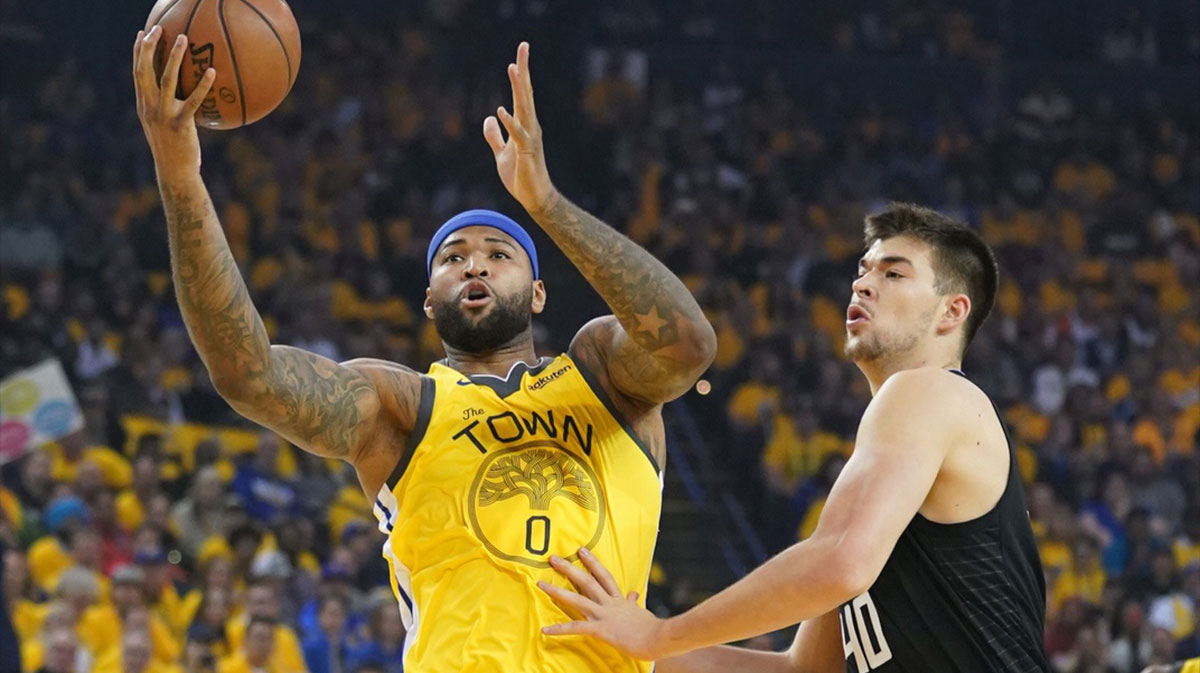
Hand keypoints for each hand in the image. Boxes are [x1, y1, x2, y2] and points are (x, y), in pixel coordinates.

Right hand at [133, 26, 215, 180]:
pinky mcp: (180, 125)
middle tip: (158, 27)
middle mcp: (149, 108)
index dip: (138, 52)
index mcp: (144, 106)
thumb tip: (178, 91)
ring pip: (165, 80)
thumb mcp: (163, 124)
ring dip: (173, 57)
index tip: (142, 33)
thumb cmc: (174, 148)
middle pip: (144, 71)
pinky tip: (213, 72)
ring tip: (182, 38)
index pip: (137, 73)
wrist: (175, 172)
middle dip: (149, 47)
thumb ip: (165, 106)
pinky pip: (192, 101)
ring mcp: (163, 116)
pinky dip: (202, 86)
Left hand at [484, 42, 556, 213]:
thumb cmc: (521, 176)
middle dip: (523, 70)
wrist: (534, 198)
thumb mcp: (501, 153)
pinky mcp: (526, 152)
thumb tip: (488, 117)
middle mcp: (530, 126)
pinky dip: (509, 122)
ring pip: (524, 108)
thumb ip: (494, 136)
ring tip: (513, 68)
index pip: (521, 94)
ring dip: (518, 89)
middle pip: (526, 93)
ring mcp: (530, 138)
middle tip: (524, 46)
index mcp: (523, 124)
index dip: (520, 73)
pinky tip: (500, 110)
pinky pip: (517, 134)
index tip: (520, 52)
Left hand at [538, 547, 669, 660]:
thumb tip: (633, 593)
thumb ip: (632, 602)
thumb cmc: (651, 628)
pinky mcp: (601, 629)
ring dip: (557, 592)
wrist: (658, 638)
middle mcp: (609, 603)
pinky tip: (545, 630)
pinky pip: (576, 628)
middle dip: (569, 568)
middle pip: (586, 581)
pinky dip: (559, 629)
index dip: (591, 562)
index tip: (581, 550)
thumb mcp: (640, 612)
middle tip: (553, 558)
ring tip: (541, 584)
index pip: (603, 576)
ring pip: (577, 599)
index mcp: (618, 599)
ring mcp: (604, 615)